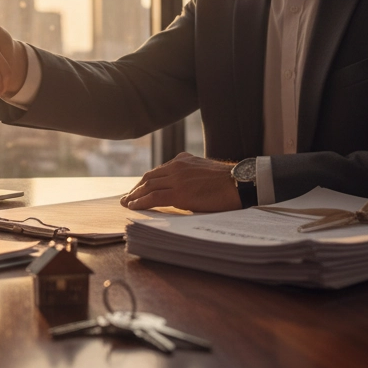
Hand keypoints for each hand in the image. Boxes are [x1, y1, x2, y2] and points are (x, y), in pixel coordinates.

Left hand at [119, 152, 240, 212]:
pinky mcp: (180, 193)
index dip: (145, 181)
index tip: (138, 189)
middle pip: (149, 177)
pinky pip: (154, 197)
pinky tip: (134, 207)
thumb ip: (189, 175)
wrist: (240, 182)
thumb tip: (182, 189)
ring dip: (135, 195)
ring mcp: (177, 178)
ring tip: (127, 204)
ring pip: (149, 186)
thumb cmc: (227, 181)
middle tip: (127, 197)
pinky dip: (141, 202)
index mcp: (182, 160)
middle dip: (136, 188)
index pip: (157, 171)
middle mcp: (176, 166)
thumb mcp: (203, 170)